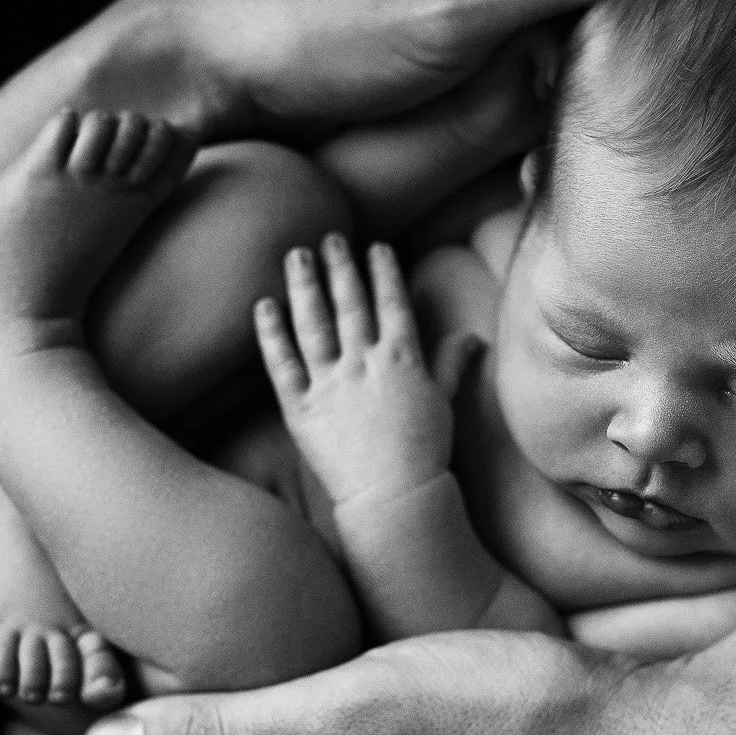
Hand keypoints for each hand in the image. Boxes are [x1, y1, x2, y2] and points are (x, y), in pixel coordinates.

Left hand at [255, 236, 451, 506]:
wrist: (395, 497)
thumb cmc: (426, 451)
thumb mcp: (444, 401)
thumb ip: (452, 363)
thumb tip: (472, 336)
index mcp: (401, 360)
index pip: (391, 304)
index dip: (383, 272)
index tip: (375, 245)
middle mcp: (363, 364)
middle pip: (349, 305)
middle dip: (340, 267)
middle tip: (330, 237)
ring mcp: (329, 384)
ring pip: (312, 324)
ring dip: (304, 286)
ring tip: (296, 255)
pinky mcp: (300, 408)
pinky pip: (281, 364)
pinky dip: (270, 334)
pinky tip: (263, 306)